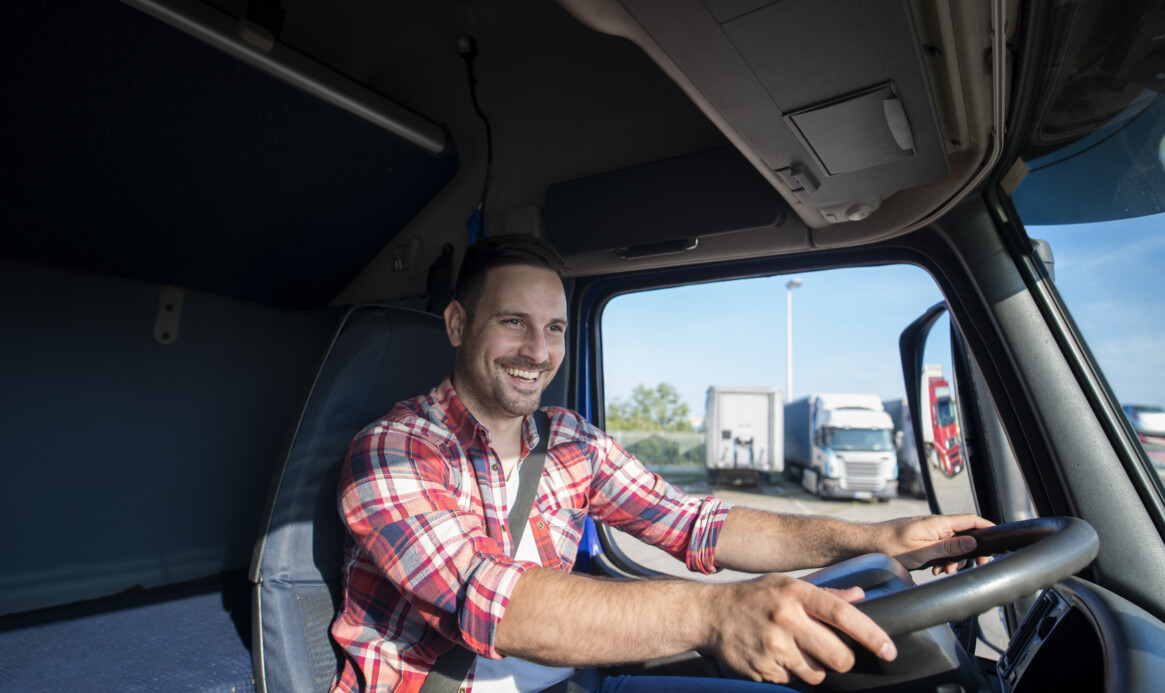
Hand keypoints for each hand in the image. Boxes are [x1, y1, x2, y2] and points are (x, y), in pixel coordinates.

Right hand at [706, 574, 896, 685]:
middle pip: (838, 657)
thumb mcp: (788, 586)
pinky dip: (790, 673)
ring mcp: (772, 647)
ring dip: (815, 669)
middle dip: (842, 660)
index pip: (843, 615)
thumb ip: (825, 594)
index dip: (871, 635)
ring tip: (796, 651)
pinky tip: (775, 656)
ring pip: (817, 674)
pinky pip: (792, 681)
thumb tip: (860, 597)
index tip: (888, 650)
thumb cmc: (754, 597)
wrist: (709, 614)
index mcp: (796, 594)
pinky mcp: (762, 669)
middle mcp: (785, 619)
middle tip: (833, 653)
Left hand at [875, 514, 994, 573]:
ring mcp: (929, 530)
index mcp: (938, 523)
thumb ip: (948, 547)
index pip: (971, 520)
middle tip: (966, 567)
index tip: (997, 540)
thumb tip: (973, 542)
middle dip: (969, 553)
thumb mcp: (921, 552)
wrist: (866, 543)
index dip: (987, 528)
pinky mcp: (922, 537)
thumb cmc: (888, 546)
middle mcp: (935, 524)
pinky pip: (940, 546)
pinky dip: (942, 558)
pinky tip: (935, 568)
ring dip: (953, 559)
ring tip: (943, 571)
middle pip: (965, 535)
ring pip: (953, 543)